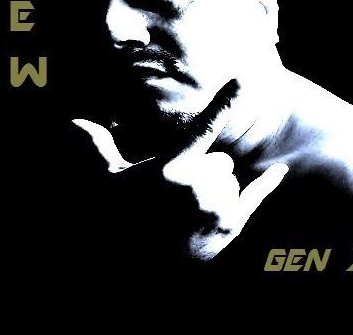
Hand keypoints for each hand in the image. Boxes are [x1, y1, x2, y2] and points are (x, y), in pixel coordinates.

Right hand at [72, 82, 288, 260]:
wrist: (133, 273)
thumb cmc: (119, 221)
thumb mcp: (107, 182)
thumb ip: (97, 147)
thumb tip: (73, 120)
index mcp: (172, 169)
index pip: (204, 126)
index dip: (224, 102)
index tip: (243, 80)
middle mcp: (200, 186)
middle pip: (220, 161)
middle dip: (206, 169)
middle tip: (182, 189)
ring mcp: (218, 208)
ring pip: (230, 179)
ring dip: (217, 186)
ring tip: (191, 207)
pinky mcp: (231, 227)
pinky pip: (255, 196)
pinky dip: (268, 182)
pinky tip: (279, 170)